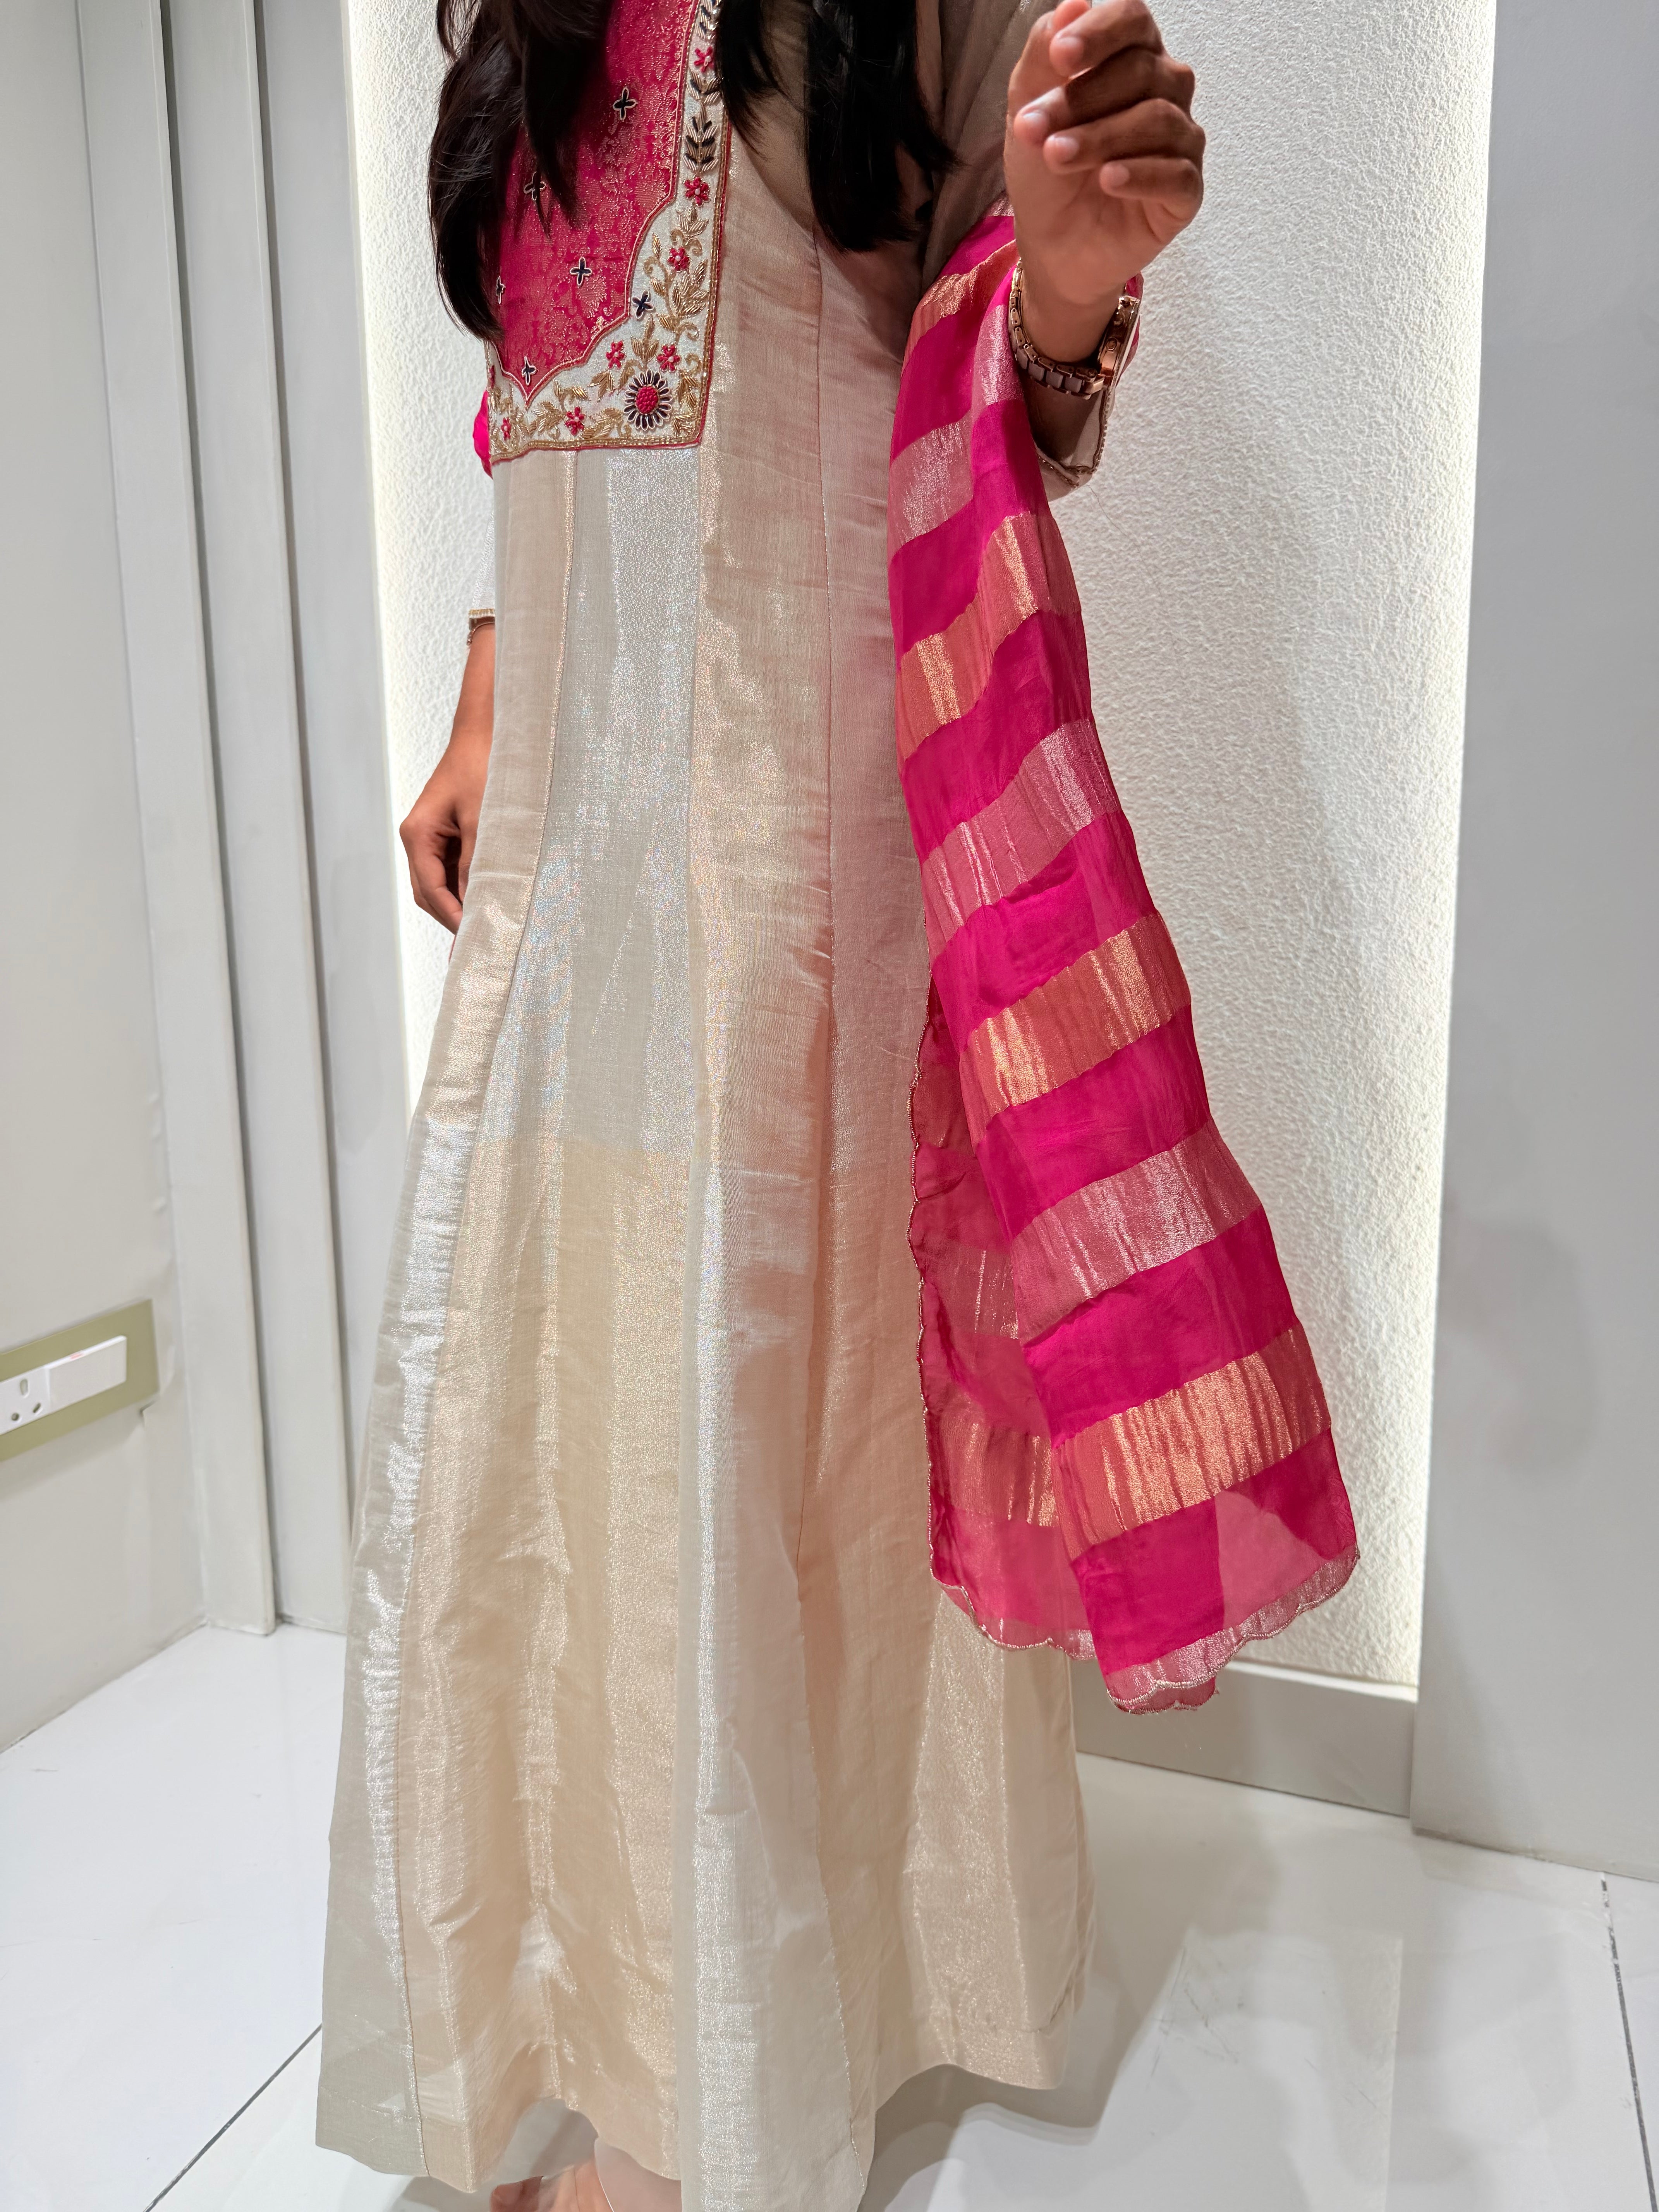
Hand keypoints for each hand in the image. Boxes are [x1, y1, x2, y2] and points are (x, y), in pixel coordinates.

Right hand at [400, 620, 493, 932]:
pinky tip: (493, 900)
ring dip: (464, 905)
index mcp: (418, 834)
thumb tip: (478, 904)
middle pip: (431, 894)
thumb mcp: (484, 819)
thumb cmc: (484, 768)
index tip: (475, 942)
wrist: (490, 732)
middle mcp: (420, 839)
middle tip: (483, 946)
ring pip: (444, 885)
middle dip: (455, 919)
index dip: (452, 919)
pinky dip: (471, 887)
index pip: (430, 891)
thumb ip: (477, 863)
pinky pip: (456, 870)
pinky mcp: (451, 834)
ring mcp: (434, 838)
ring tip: (491, 929)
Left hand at [1004, 0, 1203, 363]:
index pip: (1133, 19)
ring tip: (1056, 157)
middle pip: (1141, 71)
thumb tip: (1071, 4)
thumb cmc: (1047, 171)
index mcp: (1133, 56)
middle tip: (1033, 129)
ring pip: (1157, 120)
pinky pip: (1176, 174)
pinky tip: (1107, 180)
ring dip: (1100, 138)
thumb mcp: (1028, 108)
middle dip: (1082, 99)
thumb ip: (1042, 55)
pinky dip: (1140, 174)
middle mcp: (1166, 90)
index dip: (1099, 32)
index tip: (1060, 55)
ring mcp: (1181, 140)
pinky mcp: (1186, 191)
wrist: (1052, 245)